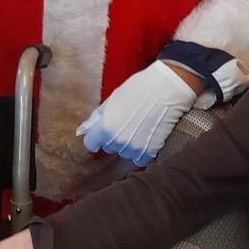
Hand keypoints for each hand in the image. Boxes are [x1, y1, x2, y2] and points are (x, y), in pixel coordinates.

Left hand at [77, 60, 198, 165]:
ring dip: (128, 144)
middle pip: (108, 148)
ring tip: (139, 126)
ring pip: (124, 153)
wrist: (167, 89)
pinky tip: (147, 135)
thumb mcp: (112, 99)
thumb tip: (81, 131)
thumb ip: (95, 119)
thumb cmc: (138, 89)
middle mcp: (117, 141)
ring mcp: (134, 148)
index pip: (90, 144)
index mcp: (104, 127)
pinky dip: (142, 150)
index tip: (104, 130)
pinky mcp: (150, 152)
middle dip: (114, 137)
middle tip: (127, 121)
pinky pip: (139, 159)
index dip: (96, 136)